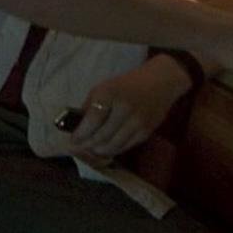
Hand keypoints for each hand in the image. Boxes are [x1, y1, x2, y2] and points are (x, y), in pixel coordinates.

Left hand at [67, 56, 191, 160]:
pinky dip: (113, 150)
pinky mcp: (147, 131)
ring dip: (99, 150)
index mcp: (110, 94)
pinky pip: (126, 146)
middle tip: (79, 148)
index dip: (80, 133)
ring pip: (114, 144)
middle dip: (87, 145)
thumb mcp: (103, 89)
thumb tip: (76, 127)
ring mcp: (138, 121)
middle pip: (102, 135)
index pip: (92, 120)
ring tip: (90, 150)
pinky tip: (105, 149)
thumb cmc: (126, 85)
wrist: (159, 82)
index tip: (72, 140)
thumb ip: (89, 107)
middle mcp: (125, 108)